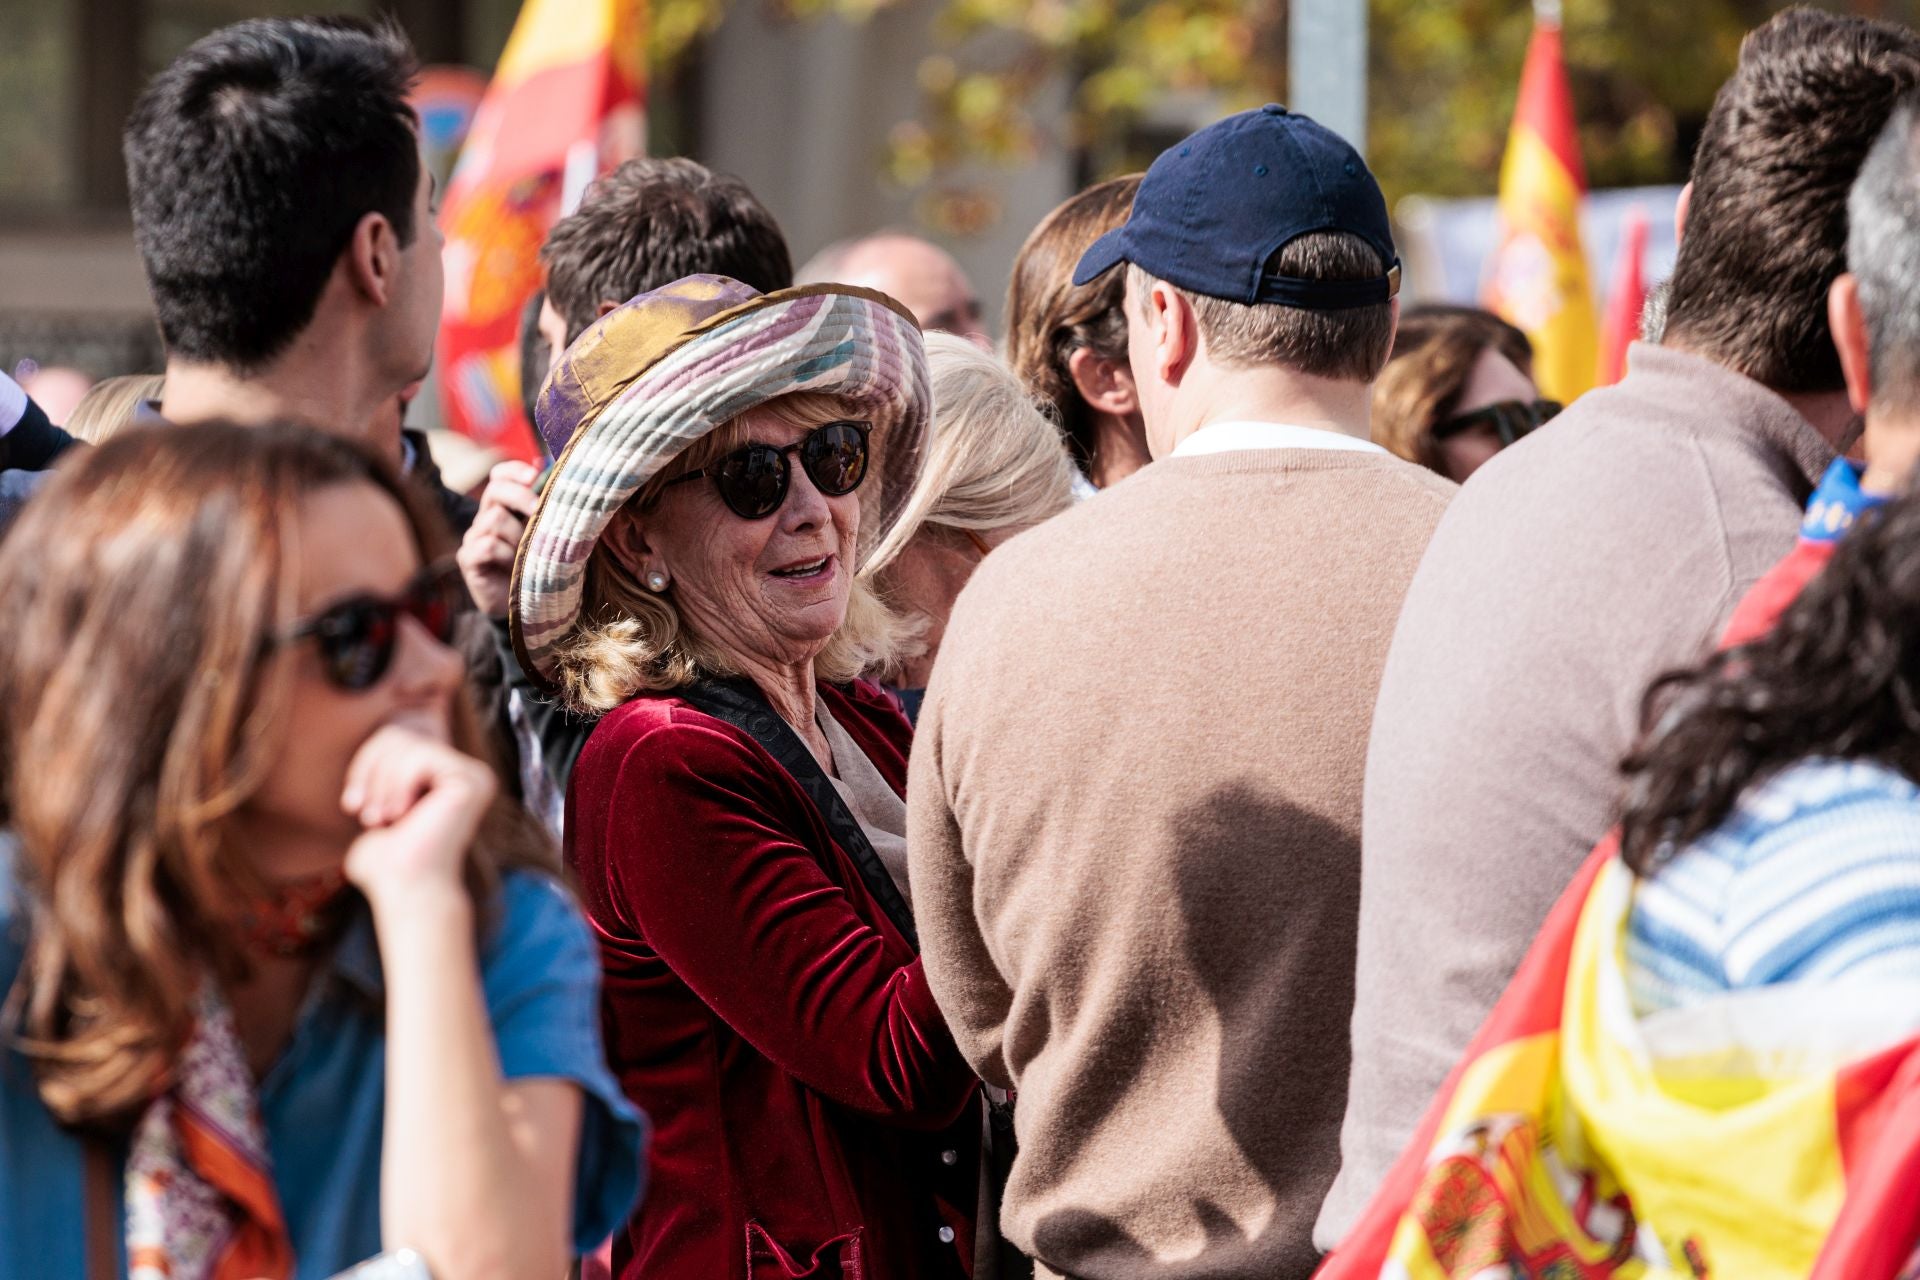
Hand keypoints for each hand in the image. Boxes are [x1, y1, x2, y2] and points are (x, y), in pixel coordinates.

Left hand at [342, 724, 496, 908]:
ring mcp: (474, 775)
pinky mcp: (471, 781)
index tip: (352, 805)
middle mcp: (468, 772)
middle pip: (398, 735)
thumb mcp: (379, 804)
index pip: (396, 737)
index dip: (364, 765)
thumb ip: (384, 772)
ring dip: (382, 785)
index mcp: (449, 776)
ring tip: (383, 819)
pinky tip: (403, 814)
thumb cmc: (388, 863)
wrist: (406, 890)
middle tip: (368, 815)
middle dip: (370, 773)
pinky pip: (419, 757)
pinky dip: (398, 786)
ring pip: (406, 744)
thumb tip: (384, 738)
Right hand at [455, 461, 539, 618]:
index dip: (515, 471)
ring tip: (528, 554)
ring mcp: (474, 538)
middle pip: (495, 490)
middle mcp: (485, 518)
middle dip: (520, 495)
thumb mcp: (548, 536)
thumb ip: (551, 511)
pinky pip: (487, 545)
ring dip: (518, 536)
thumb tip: (566, 482)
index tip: (536, 474)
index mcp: (504, 507)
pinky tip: (514, 567)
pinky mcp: (468, 559)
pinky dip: (506, 555)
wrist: (525, 608)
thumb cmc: (539, 567)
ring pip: (494, 520)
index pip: (500, 476)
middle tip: (539, 508)